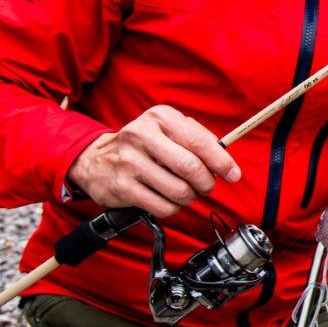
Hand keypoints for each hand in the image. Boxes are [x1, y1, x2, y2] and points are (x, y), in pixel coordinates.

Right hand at [66, 105, 240, 217]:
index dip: (221, 161)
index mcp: (160, 118)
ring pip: (179, 191)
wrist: (94, 159)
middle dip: (206, 183)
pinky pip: (162, 207)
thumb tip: (225, 160)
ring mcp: (129, 162)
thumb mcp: (166, 128)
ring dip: (190, 198)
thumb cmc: (142, 145)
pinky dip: (173, 208)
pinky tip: (167, 200)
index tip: (233, 174)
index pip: (199, 141)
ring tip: (186, 193)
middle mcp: (142, 136)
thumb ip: (196, 137)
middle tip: (206, 186)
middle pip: (190, 167)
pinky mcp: (122, 188)